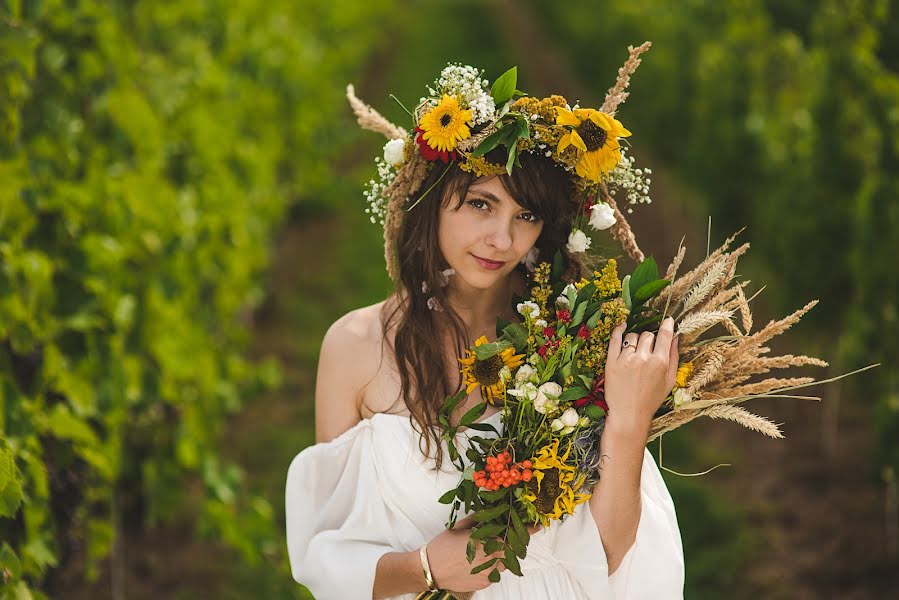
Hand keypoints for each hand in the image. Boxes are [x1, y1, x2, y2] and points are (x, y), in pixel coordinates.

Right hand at [425, 515, 541, 591]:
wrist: (430, 569)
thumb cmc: (443, 545)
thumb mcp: (460, 526)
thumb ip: (479, 519)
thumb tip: (491, 510)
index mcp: (486, 541)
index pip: (513, 535)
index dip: (528, 530)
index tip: (538, 525)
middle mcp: (491, 558)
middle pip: (511, 550)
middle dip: (511, 542)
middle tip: (503, 536)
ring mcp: (489, 573)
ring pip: (503, 562)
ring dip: (500, 555)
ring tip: (483, 550)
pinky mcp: (484, 583)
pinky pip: (494, 573)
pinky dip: (491, 566)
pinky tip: (476, 562)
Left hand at [604, 317, 678, 432]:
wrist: (629, 413)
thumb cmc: (651, 399)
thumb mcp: (669, 381)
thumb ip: (673, 358)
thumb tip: (675, 337)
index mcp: (660, 362)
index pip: (664, 335)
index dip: (667, 325)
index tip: (667, 321)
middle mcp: (643, 358)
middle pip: (648, 335)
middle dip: (650, 338)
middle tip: (648, 347)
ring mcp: (626, 359)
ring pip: (632, 336)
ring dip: (636, 340)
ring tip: (636, 350)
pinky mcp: (611, 362)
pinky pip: (615, 339)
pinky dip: (619, 329)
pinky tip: (622, 326)